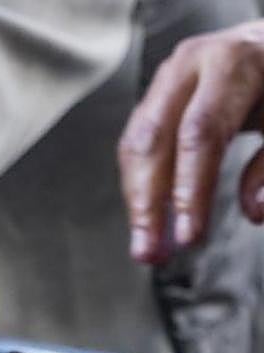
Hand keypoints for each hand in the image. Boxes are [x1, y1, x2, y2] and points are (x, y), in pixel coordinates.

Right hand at [120, 22, 263, 263]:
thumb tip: (254, 211)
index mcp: (233, 63)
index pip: (200, 134)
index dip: (190, 189)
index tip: (188, 236)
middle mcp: (190, 66)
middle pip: (154, 140)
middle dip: (148, 203)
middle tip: (149, 253)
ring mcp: (166, 80)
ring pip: (136, 146)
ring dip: (137, 202)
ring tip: (147, 247)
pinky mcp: (154, 99)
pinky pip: (136, 146)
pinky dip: (140, 187)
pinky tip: (148, 220)